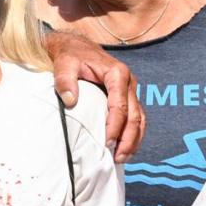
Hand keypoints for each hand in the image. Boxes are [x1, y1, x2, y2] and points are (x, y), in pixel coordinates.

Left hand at [45, 30, 145, 157]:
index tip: (106, 142)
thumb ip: (65, 79)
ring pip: (140, 119)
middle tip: (116, 157)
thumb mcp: (64, 63)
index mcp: (117, 73)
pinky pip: (136, 118)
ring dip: (133, 140)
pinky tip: (124, 148)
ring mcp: (129, 90)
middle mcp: (128, 82)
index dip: (115, 126)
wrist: (76, 47)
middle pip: (135, 116)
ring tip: (121, 158)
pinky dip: (133, 135)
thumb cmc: (71, 55)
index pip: (120, 106)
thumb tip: (70, 100)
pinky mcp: (127, 97)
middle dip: (128, 139)